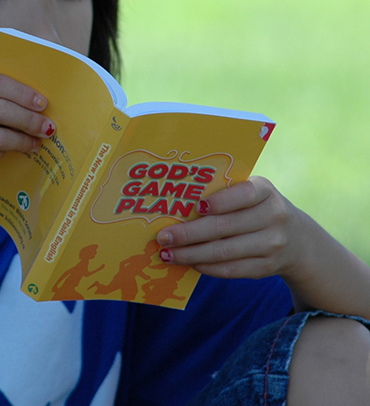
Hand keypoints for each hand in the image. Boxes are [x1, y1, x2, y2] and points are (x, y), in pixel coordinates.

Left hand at [155, 176, 302, 280]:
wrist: (297, 238)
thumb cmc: (256, 206)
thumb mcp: (249, 191)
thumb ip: (223, 192)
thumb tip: (178, 202)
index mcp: (265, 191)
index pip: (242, 194)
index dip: (219, 201)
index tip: (194, 207)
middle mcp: (273, 217)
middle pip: (225, 227)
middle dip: (189, 234)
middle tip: (163, 237)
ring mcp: (273, 245)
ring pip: (224, 252)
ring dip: (191, 254)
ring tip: (167, 254)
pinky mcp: (267, 267)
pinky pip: (232, 269)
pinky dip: (207, 267)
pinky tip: (189, 263)